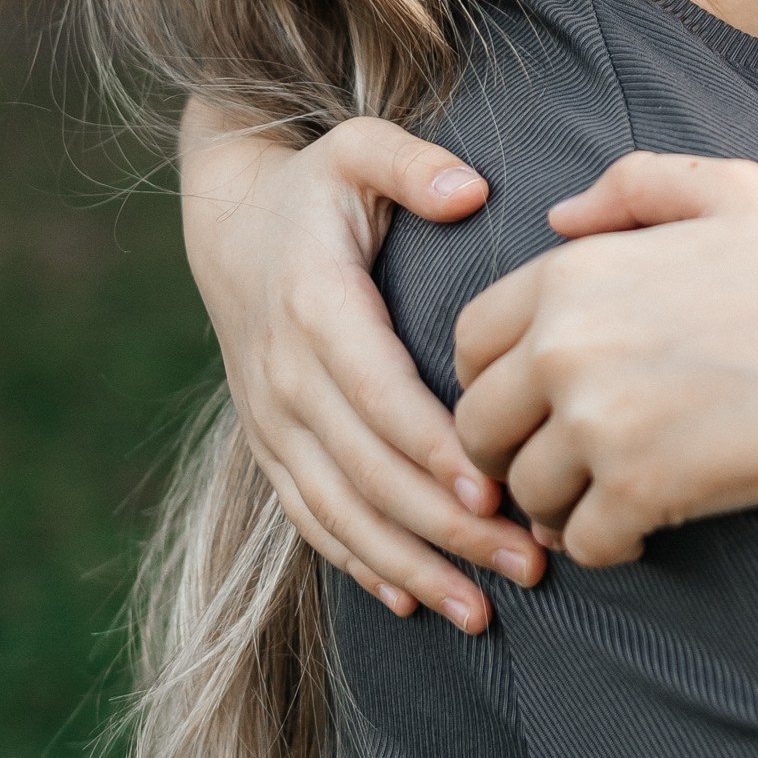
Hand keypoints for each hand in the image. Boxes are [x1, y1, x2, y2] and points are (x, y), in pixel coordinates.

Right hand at [180, 104, 546, 632]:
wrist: (229, 226)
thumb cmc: (318, 186)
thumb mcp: (357, 148)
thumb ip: (413, 164)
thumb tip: (469, 191)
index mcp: (316, 308)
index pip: (379, 396)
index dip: (434, 451)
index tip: (495, 491)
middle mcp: (286, 377)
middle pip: (369, 471)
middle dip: (447, 528)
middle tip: (528, 563)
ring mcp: (274, 421)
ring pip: (340, 512)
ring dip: (410, 566)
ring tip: (483, 609)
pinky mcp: (273, 447)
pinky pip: (311, 519)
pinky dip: (359, 565)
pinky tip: (413, 603)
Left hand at [452, 154, 757, 566]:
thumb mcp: (731, 190)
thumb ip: (634, 185)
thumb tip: (560, 215)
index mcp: (572, 274)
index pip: (472, 339)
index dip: (495, 377)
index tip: (536, 402)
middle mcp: (564, 345)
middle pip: (479, 425)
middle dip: (512, 452)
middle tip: (561, 466)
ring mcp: (594, 422)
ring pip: (526, 491)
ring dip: (559, 506)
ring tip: (606, 500)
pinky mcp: (634, 490)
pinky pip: (583, 541)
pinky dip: (607, 545)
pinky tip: (644, 529)